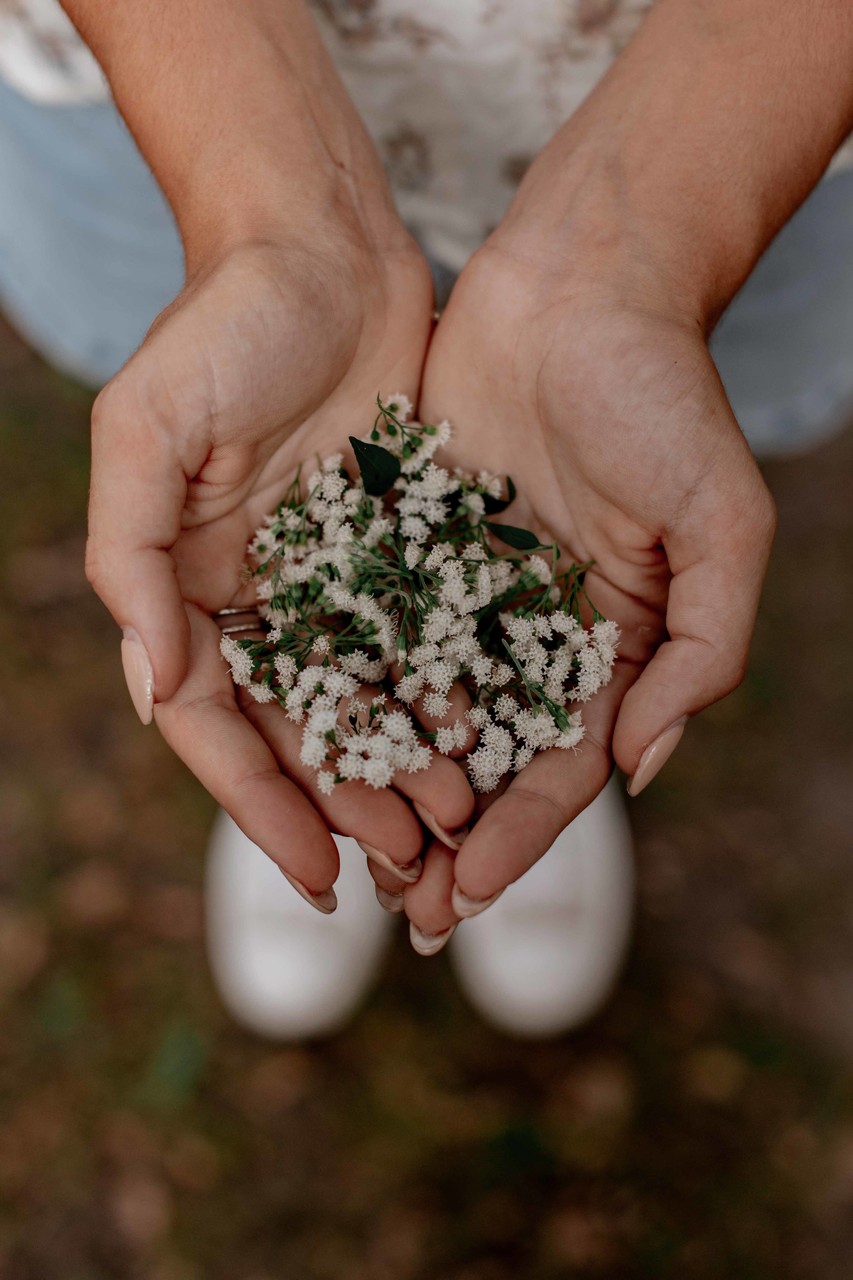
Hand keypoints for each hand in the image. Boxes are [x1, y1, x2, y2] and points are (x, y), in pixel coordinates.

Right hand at [87, 233, 472, 905]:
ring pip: (369, 698)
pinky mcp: (399, 545)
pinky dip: (447, 695)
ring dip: (405, 768)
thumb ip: (136, 564)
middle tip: (407, 871)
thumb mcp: (149, 432)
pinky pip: (424, 638)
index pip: (220, 727)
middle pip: (300, 731)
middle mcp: (258, 597)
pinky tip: (486, 741)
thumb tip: (159, 692)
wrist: (320, 245)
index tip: (317, 874)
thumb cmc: (219, 325)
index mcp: (188, 590)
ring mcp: (331, 576)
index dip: (263, 807)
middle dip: (349, 807)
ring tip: (456, 826)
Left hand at [402, 238, 774, 936]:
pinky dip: (345, 689)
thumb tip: (642, 768)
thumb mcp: (720, 523)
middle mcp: (534, 632)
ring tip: (345, 857)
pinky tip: (306, 745)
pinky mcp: (406, 543)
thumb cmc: (664, 398)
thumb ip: (701, 649)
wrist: (581, 285)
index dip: (522, 838)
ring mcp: (466, 592)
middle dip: (447, 839)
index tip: (470, 897)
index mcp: (611, 644)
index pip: (563, 765)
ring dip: (387, 786)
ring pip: (419, 710)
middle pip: (485, 760)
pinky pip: (371, 629)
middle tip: (401, 912)